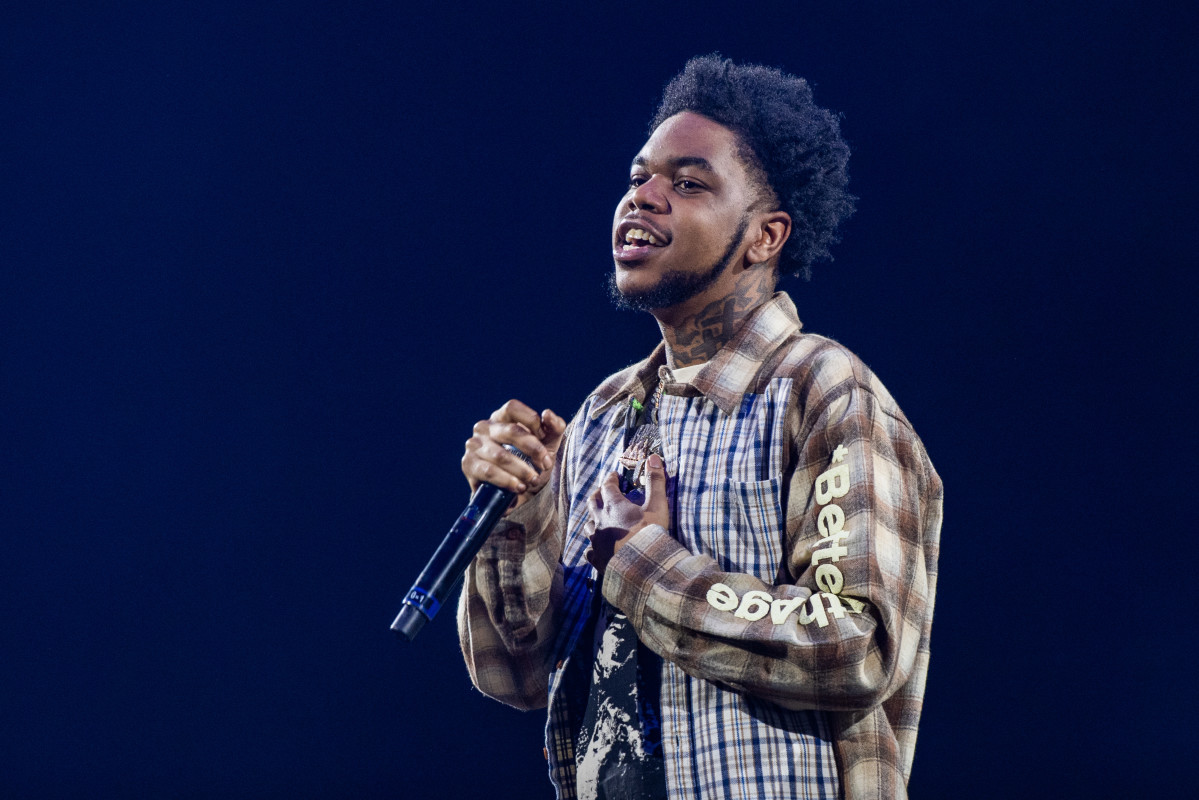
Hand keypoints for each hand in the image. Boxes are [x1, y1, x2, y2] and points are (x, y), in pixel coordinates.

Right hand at [462, 399, 566, 511]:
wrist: (517, 492)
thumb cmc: (531, 461)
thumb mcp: (548, 444)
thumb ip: (554, 427)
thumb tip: (547, 414)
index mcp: (501, 417)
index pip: (512, 408)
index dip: (531, 420)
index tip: (544, 438)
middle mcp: (484, 428)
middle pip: (510, 431)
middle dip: (533, 449)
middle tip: (546, 465)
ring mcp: (474, 446)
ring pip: (501, 455)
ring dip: (522, 470)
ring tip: (534, 480)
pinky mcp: (468, 465)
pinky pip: (489, 472)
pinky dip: (507, 480)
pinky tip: (519, 487)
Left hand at [584, 453, 669, 572]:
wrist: (640, 568)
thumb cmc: (649, 535)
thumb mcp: (657, 506)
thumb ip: (655, 481)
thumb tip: (654, 458)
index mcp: (613, 506)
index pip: (607, 486)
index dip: (611, 479)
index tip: (614, 476)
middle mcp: (600, 521)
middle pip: (593, 503)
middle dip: (598, 495)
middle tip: (603, 492)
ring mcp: (596, 540)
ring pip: (588, 525)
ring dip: (593, 520)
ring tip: (599, 520)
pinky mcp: (596, 558)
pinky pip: (590, 550)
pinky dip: (593, 546)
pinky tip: (597, 548)